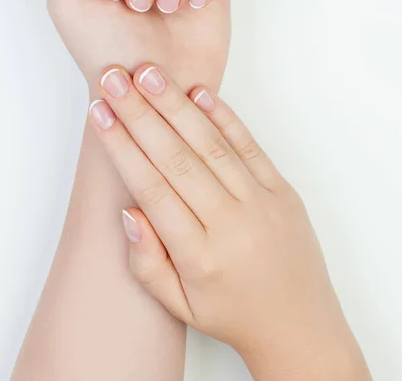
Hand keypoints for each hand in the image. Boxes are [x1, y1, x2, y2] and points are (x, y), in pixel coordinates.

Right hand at [88, 64, 370, 380]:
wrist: (301, 327)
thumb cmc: (233, 314)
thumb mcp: (179, 306)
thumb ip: (146, 262)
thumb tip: (128, 210)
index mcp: (200, 255)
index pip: (152, 188)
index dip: (122, 146)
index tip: (100, 113)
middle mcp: (231, 223)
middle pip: (177, 157)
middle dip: (140, 113)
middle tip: (114, 78)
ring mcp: (262, 202)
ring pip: (211, 144)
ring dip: (176, 105)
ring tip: (148, 73)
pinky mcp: (283, 189)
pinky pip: (250, 145)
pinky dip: (224, 116)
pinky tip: (198, 92)